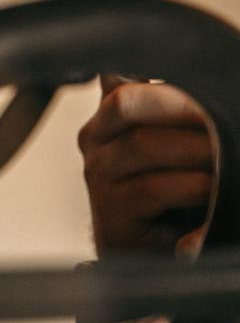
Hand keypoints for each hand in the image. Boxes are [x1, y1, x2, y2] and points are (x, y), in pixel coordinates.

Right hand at [79, 76, 214, 256]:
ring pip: (142, 145)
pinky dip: (190, 186)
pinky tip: (213, 188)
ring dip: (194, 150)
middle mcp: (96, 139)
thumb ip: (164, 110)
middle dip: (182, 108)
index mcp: (110, 116)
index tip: (189, 86)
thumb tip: (178, 70)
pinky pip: (151, 189)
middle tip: (222, 116)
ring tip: (226, 157)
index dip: (151, 75)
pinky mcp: (111, 210)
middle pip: (127, 103)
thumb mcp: (168, 146)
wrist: (153, 252)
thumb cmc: (173, 193)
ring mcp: (99, 173)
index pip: (119, 76)